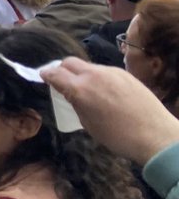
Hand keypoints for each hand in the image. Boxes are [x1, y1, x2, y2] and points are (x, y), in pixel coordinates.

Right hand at [40, 58, 178, 165]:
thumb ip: (76, 103)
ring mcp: (111, 72)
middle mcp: (93, 75)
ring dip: (82, 74)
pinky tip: (106, 92)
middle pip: (69, 62)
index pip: (55, 73)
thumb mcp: (88, 123)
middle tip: (62, 81)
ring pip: (89, 66)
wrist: (155, 135)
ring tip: (88, 90)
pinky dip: (99, 78)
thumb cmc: (117, 136)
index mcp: (79, 89)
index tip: (43, 76)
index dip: (46, 74)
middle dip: (62, 69)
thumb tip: (71, 94)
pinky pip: (105, 71)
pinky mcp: (125, 74)